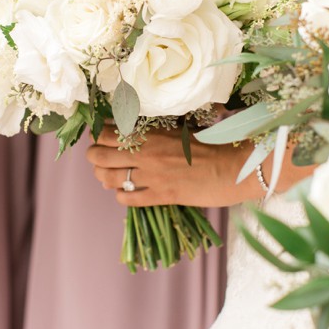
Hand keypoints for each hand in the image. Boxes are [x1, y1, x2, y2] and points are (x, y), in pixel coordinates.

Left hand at [86, 128, 311, 207]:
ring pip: (108, 179)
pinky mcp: (161, 197)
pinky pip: (127, 199)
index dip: (97, 135)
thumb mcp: (179, 128)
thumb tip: (133, 129)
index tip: (99, 136)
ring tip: (109, 175)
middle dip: (94, 157)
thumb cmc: (212, 143)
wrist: (234, 166)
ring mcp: (152, 177)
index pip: (106, 133)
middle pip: (99, 157)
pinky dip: (122, 195)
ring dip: (104, 177)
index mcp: (150, 133)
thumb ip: (154, 130)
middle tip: (98, 157)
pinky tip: (129, 190)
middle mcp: (145, 154)